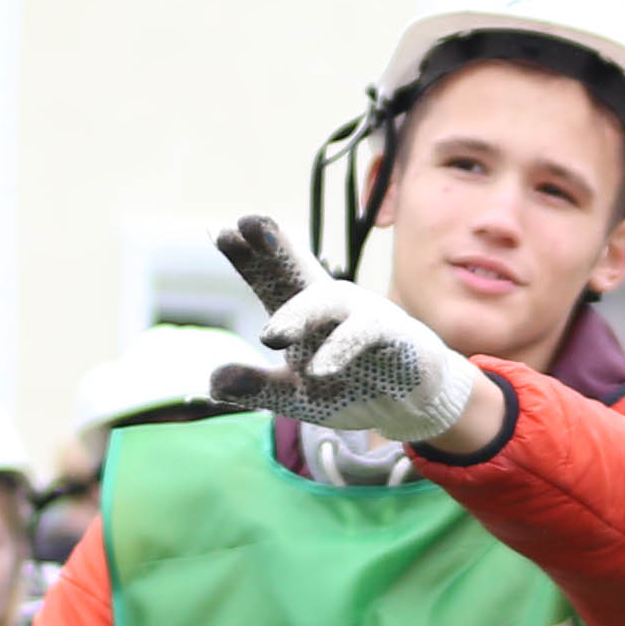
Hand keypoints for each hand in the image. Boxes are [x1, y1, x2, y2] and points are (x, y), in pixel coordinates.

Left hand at [210, 215, 483, 450]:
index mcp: (302, 314)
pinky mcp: (393, 338)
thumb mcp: (296, 395)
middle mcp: (330, 306)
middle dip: (275, 247)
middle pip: (299, 270)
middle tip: (247, 222)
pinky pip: (365, 338)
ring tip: (269, 336)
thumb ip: (258, 386)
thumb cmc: (352, 386)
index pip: (272, 279)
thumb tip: (212, 381)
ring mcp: (362, 317)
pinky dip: (342, 350)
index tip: (221, 233)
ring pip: (330, 302)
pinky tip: (320, 370)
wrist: (412, 403)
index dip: (249, 258)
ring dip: (300, 314)